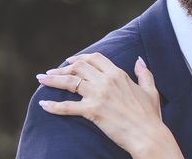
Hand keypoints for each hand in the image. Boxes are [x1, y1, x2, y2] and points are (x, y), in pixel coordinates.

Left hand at [36, 53, 182, 158]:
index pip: (95, 58)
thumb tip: (138, 60)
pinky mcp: (93, 111)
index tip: (69, 61)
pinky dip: (53, 106)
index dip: (80, 58)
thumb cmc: (150, 115)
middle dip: (62, 68)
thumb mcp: (150, 90)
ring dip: (53, 80)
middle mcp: (107, 81)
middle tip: (51, 72)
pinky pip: (68, 107)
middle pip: (79, 67)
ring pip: (70, 83)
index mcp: (119, 74)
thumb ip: (143, 73)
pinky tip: (43, 105)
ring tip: (41, 80)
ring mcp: (99, 95)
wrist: (147, 134)